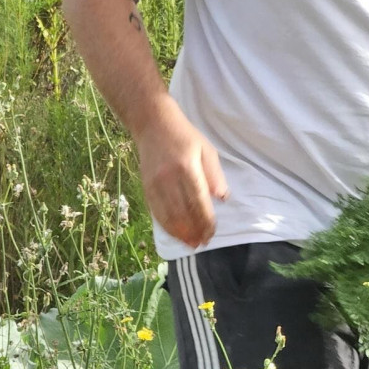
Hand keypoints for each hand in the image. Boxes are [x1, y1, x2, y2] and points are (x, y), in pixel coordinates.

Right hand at [136, 99, 228, 247]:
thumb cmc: (185, 137)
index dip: (206, 221)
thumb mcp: (207, 150)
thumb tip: (222, 199)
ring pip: (168, 216)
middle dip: (194, 231)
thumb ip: (215, 175)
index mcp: (187, 168)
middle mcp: (168, 178)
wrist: (153, 124)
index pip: (198, 202)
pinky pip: (156, 212)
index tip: (212, 233)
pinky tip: (176, 234)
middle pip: (182, 213)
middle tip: (203, 242)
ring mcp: (154, 184)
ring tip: (191, 244)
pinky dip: (167, 226)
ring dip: (180, 233)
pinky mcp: (146, 188)